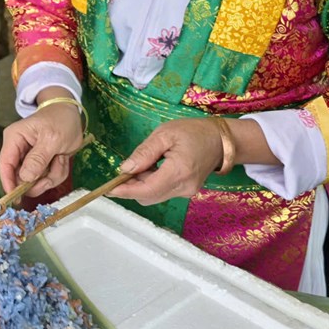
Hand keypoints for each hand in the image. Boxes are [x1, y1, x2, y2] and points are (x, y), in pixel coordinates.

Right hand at [0, 99, 84, 197]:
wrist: (72, 114)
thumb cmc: (60, 120)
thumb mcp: (51, 139)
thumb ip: (38, 159)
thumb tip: (25, 177)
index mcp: (15, 138)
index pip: (5, 164)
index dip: (9, 182)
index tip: (17, 198)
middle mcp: (18, 150)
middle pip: (20, 177)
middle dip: (38, 179)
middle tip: (52, 173)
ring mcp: (30, 159)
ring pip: (35, 181)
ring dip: (51, 175)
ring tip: (60, 159)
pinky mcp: (40, 164)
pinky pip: (46, 179)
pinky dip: (56, 173)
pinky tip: (61, 159)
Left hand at [107, 117, 224, 205]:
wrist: (220, 140)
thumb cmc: (192, 132)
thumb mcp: (165, 134)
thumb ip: (144, 152)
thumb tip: (125, 169)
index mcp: (179, 171)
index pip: (147, 190)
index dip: (126, 191)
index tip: (108, 189)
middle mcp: (184, 187)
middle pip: (148, 196)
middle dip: (132, 187)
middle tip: (125, 170)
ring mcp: (187, 192)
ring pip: (154, 196)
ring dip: (141, 184)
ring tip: (143, 164)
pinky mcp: (187, 191)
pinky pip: (162, 192)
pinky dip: (151, 184)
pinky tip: (152, 168)